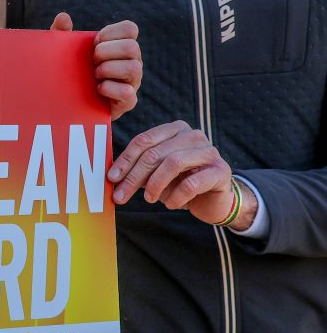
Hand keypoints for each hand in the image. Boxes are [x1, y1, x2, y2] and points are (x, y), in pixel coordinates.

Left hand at [50, 14, 141, 120]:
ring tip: (95, 75)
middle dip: (107, 52)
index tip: (93, 42)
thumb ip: (61, 32)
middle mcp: (132, 61)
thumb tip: (63, 16)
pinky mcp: (128, 101)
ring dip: (109, 69)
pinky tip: (97, 89)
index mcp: (121, 45)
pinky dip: (109, 89)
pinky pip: (128, 93)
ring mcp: (133, 81)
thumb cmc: (72, 70)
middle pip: (132, 47)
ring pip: (134, 68)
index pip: (130, 28)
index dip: (110, 32)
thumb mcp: (63, 51)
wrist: (70, 102)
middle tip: (92, 60)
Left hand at [108, 121, 239, 224]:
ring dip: (155, 185)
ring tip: (148, 199)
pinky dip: (176, 196)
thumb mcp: (155, 174)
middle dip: (134, 176)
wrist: (214, 200)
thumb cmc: (180, 183)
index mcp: (174, 129)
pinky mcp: (220, 171)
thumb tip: (113, 177)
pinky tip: (170, 204)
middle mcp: (192, 135)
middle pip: (155, 153)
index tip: (112, 178)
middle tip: (121, 196)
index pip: (144, 141)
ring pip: (173, 163)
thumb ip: (138, 170)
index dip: (125, 160)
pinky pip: (191, 183)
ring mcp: (209, 151)